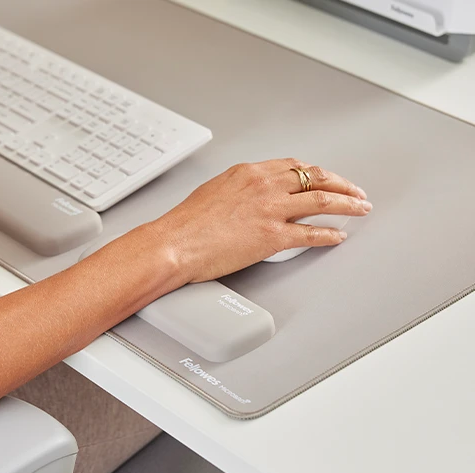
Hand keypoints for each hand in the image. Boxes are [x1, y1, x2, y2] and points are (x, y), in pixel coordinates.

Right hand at [150, 158, 370, 282]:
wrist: (175, 243)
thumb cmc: (185, 223)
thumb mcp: (214, 192)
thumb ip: (239, 190)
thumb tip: (251, 198)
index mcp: (249, 173)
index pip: (294, 166)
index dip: (316, 172)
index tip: (326, 178)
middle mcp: (264, 186)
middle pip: (316, 178)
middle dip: (342, 184)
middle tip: (355, 191)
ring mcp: (271, 210)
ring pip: (322, 201)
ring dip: (348, 205)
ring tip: (360, 209)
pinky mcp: (273, 236)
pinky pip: (312, 233)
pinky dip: (330, 234)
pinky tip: (338, 236)